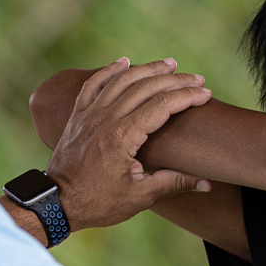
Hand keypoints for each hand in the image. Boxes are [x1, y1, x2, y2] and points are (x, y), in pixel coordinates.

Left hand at [44, 58, 213, 229]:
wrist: (57, 204)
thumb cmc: (99, 202)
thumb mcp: (141, 197)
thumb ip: (175, 184)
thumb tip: (208, 184)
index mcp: (123, 137)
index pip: (162, 106)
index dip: (187, 97)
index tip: (206, 94)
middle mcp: (106, 119)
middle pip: (145, 87)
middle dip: (175, 80)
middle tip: (197, 79)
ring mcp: (89, 115)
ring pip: (121, 80)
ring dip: (148, 69)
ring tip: (169, 64)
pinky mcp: (77, 116)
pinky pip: (93, 85)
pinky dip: (109, 71)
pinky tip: (124, 62)